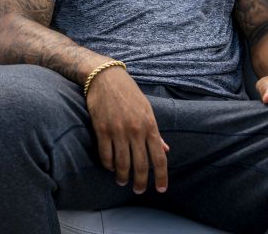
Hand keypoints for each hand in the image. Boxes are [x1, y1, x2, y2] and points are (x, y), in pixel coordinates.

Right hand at [85, 67, 169, 193]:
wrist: (105, 77)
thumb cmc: (129, 93)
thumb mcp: (147, 110)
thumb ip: (156, 133)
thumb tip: (165, 150)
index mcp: (150, 126)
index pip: (159, 158)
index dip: (161, 176)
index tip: (161, 189)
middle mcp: (135, 130)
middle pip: (140, 165)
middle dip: (140, 182)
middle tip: (138, 190)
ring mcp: (118, 130)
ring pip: (122, 163)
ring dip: (122, 176)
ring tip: (122, 181)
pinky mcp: (101, 129)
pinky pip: (105, 154)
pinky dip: (108, 164)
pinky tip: (109, 167)